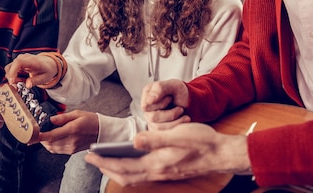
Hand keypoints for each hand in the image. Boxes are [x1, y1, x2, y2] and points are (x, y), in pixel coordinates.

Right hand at [4, 53, 57, 87]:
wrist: (48, 63)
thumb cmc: (46, 70)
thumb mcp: (44, 78)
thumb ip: (35, 81)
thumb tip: (27, 85)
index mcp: (33, 61)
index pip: (19, 62)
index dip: (12, 72)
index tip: (12, 81)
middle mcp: (25, 58)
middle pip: (11, 66)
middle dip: (11, 77)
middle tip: (17, 85)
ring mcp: (21, 59)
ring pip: (9, 67)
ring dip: (12, 77)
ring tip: (21, 82)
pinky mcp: (18, 61)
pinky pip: (11, 68)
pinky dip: (13, 75)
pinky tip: (20, 79)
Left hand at [39, 110, 98, 153]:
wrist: (102, 131)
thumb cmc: (91, 120)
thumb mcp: (77, 113)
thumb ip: (63, 117)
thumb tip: (51, 119)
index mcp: (72, 129)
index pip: (52, 135)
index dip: (40, 136)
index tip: (33, 135)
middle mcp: (71, 140)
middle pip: (50, 144)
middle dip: (41, 139)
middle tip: (37, 132)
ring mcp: (72, 147)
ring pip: (52, 148)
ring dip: (46, 143)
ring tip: (44, 135)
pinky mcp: (72, 151)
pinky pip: (58, 150)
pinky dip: (52, 146)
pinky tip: (52, 139)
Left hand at [84, 123, 250, 185]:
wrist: (221, 153)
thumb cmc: (202, 141)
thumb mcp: (177, 134)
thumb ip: (154, 138)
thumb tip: (133, 140)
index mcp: (157, 163)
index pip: (124, 166)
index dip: (105, 161)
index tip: (91, 155)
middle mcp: (158, 172)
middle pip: (125, 176)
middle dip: (106, 168)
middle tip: (92, 158)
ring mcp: (163, 174)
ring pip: (134, 177)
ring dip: (117, 170)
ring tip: (106, 160)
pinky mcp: (168, 171)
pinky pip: (143, 175)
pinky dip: (131, 170)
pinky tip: (130, 161)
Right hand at [142, 79, 190, 129]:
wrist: (189, 101)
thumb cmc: (180, 92)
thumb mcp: (173, 85)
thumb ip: (160, 88)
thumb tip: (149, 100)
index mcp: (148, 94)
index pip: (146, 105)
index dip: (160, 104)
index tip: (170, 98)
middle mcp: (148, 108)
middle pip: (153, 118)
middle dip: (170, 114)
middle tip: (180, 108)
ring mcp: (152, 120)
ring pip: (159, 128)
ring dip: (175, 121)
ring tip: (183, 114)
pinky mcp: (158, 129)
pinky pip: (164, 133)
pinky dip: (176, 127)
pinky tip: (183, 121)